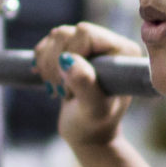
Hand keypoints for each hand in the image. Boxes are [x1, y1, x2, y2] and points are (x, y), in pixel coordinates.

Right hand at [32, 21, 142, 150]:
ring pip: (56, 36)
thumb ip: (86, 86)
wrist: (86, 134)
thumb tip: (68, 60)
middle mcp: (109, 44)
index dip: (70, 55)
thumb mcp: (93, 110)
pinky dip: (42, 62)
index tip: (69, 86)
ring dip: (47, 64)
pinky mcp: (74, 50)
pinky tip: (50, 81)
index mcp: (123, 52)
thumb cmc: (95, 125)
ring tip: (57, 87)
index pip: (86, 34)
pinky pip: (49, 43)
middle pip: (68, 33)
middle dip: (55, 62)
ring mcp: (90, 46)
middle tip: (60, 90)